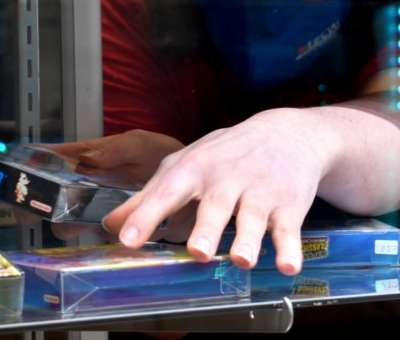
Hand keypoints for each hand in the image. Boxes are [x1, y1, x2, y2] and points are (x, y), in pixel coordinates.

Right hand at [35, 130, 184, 241]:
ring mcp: (96, 205)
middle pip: (51, 195)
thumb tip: (86, 157)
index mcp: (88, 157)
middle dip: (39, 202)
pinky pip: (94, 234)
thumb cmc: (160, 153)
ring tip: (70, 222)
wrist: (190, 176)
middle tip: (34, 206)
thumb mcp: (139, 145)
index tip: (16, 171)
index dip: (31, 165)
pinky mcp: (113, 224)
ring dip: (67, 223)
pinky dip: (91, 236)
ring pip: (68, 219)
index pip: (51, 159)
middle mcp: (87, 183)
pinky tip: (94, 237)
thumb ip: (114, 150)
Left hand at [102, 110, 335, 275]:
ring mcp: (260, 192)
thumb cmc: (226, 154)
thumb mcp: (186, 165)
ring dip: (248, 239)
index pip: (167, 192)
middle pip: (215, 205)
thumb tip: (110, 226)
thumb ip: (149, 197)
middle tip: (198, 252)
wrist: (286, 133)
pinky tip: (288, 265)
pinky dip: (290, 248)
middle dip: (206, 228)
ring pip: (253, 217)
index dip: (146, 216)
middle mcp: (227, 179)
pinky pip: (288, 228)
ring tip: (242, 260)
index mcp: (195, 169)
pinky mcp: (289, 205)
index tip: (128, 239)